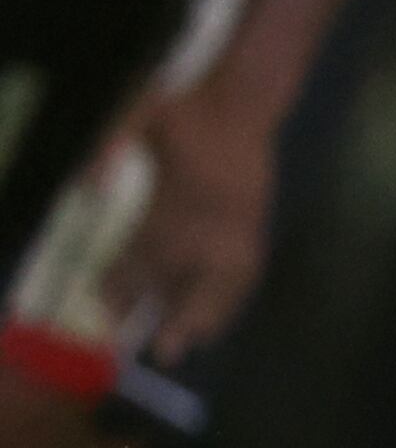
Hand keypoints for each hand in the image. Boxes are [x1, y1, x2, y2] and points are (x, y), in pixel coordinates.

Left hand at [97, 84, 278, 359]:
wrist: (244, 98)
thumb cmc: (190, 106)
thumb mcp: (138, 110)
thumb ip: (111, 143)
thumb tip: (88, 187)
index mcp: (177, 196)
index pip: (144, 250)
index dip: (122, 282)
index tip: (105, 305)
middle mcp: (207, 219)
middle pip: (183, 275)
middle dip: (166, 312)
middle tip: (157, 349)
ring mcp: (236, 225)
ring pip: (220, 279)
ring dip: (205, 311)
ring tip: (192, 341)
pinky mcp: (255, 224)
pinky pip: (246, 269)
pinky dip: (235, 294)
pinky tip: (225, 309)